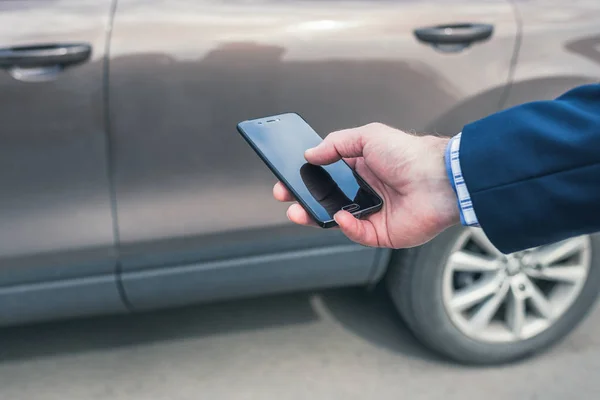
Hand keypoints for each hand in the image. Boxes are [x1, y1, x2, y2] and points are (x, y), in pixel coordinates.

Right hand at [273, 123, 459, 247]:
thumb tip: (310, 154)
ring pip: (337, 219)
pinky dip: (347, 226)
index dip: (307, 178)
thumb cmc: (409, 154)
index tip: (287, 178)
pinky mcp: (383, 233)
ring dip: (316, 217)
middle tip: (286, 197)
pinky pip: (358, 233)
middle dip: (304, 200)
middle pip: (327, 200)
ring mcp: (373, 213)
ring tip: (298, 212)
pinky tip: (342, 216)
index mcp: (362, 169)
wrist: (439, 179)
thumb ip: (336, 144)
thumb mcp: (368, 137)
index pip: (327, 176)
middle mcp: (366, 191)